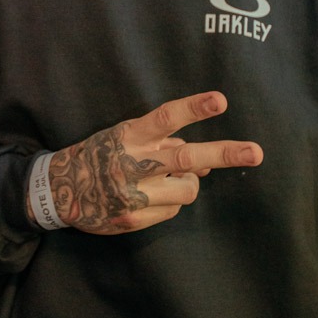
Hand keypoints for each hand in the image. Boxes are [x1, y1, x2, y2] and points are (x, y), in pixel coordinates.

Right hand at [46, 91, 262, 235]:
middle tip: (256, 152)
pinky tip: (148, 197)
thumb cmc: (103, 154)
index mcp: (131, 135)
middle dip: (224, 153)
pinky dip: (168, 202)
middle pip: (185, 157)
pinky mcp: (134, 217)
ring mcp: (133, 193)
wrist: (61, 189)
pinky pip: (172, 211)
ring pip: (187, 190)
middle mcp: (133, 163)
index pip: (166, 118)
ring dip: (185, 184)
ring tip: (164, 180)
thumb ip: (165, 144)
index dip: (194, 108)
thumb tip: (206, 161)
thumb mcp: (129, 138)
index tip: (220, 100)